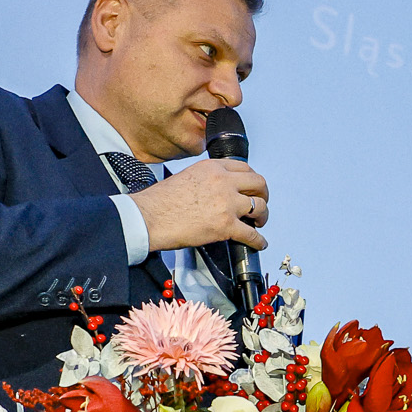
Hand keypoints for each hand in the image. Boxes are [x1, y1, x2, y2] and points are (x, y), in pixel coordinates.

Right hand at [131, 157, 268, 252]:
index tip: (252, 186)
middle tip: (261, 201)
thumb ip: (206, 179)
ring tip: (259, 222)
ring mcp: (227, 203)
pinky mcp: (226, 225)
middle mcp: (223, 182)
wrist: (148, 217)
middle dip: (263, 194)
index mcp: (212, 168)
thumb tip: (214, 190)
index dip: (251, 179)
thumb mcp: (186, 176)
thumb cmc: (159, 201)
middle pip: (258, 183)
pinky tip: (258, 243)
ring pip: (260, 207)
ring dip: (263, 216)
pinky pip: (252, 234)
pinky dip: (258, 241)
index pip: (243, 167)